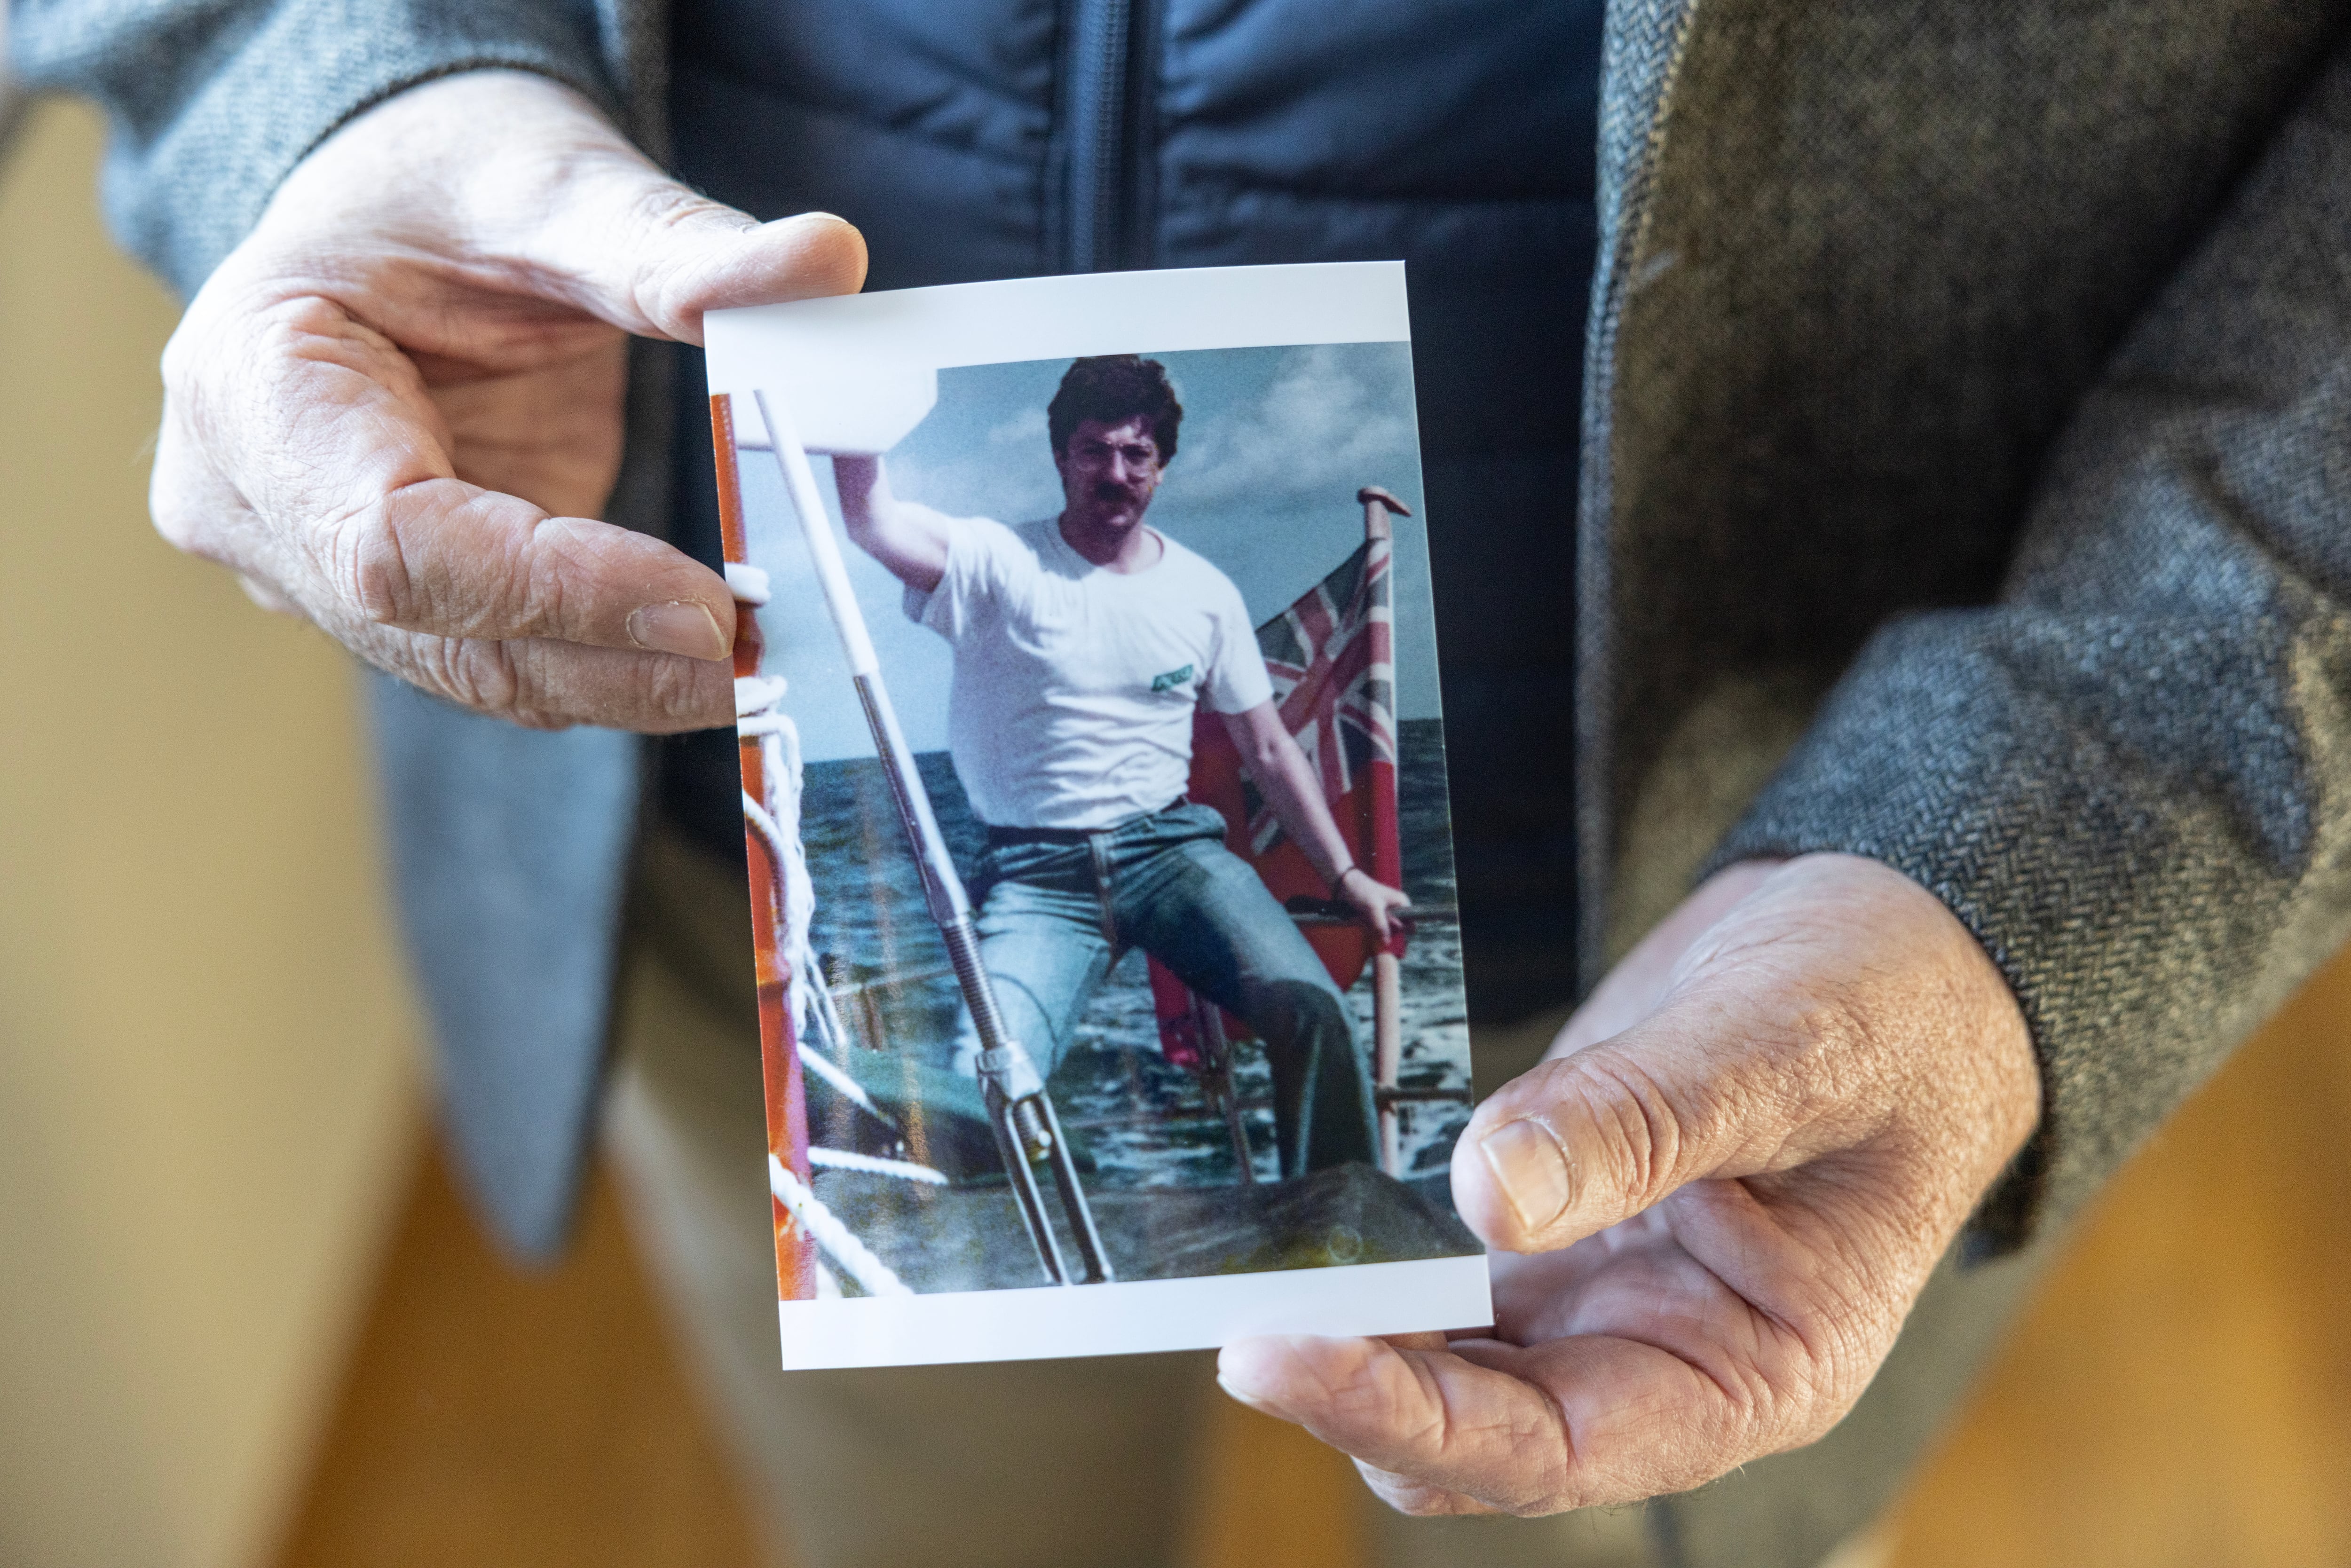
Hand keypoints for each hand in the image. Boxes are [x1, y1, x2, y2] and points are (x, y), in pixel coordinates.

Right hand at [154, 70, 864, 729]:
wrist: (402, 200)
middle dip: (615, 662)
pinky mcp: (407, 597)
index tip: (707, 606)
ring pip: (482, 672)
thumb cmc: (448, 177)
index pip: (396, 544)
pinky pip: (513, 656)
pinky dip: (619, 665)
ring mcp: (320, 568)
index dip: (561, 590)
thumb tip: (830, 260)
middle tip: (769, 666)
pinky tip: (722, 660)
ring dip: (630, 683)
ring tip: (766, 670)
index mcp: (252, 386)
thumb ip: (675, 247)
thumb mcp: (554, 184)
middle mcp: (259, 505)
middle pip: (443, 635)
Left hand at [1217, 853, 2038, 1513]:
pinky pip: (1445, 1276)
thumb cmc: (1888, 1011)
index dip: (1414, 1418)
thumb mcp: (1790, 1048)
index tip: (1286, 1358)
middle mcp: (1665, 1358)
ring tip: (1235, 1269)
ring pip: (1446, 1362)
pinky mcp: (1554, 1229)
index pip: (1560, 1449)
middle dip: (1353, 1381)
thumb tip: (1491, 1192)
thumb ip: (1647, 1122)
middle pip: (1479, 1425)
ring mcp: (1602, 1298)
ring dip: (1346, 1326)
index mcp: (1755, 1370)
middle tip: (1230, 1307)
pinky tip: (1299, 1219)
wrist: (1885, 949)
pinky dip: (1372, 1256)